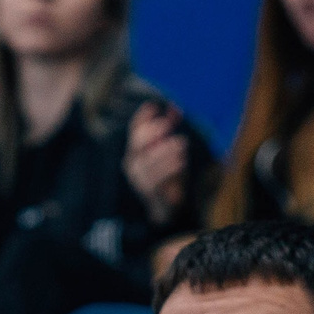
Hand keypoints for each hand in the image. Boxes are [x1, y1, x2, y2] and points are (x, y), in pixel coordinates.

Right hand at [124, 102, 192, 226]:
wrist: (166, 207)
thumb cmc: (168, 174)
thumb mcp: (169, 151)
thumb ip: (170, 130)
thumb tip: (175, 108)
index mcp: (135, 151)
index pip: (134, 130)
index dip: (142, 118)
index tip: (153, 106)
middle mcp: (132, 163)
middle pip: (138, 143)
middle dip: (152, 132)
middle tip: (168, 125)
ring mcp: (139, 178)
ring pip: (149, 161)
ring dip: (165, 151)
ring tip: (181, 144)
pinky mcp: (149, 191)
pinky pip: (157, 178)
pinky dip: (170, 168)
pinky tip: (181, 161)